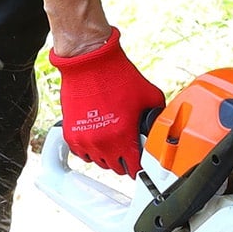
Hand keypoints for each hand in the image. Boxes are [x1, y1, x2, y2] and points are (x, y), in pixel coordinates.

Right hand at [49, 27, 164, 174]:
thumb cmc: (117, 76)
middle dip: (124, 161)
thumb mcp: (150, 96)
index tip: (139, 163)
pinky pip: (81, 153)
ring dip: (106, 156)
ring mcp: (85, 140)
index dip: (138, 167)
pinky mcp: (71, 134)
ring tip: (112, 142)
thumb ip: (157, 116)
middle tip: (127, 150)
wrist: (90, 62)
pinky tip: (97, 139)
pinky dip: (89, 149)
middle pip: (115, 168)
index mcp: (123, 136)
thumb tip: (161, 126)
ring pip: (98, 162)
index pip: (133, 168)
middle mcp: (103, 143)